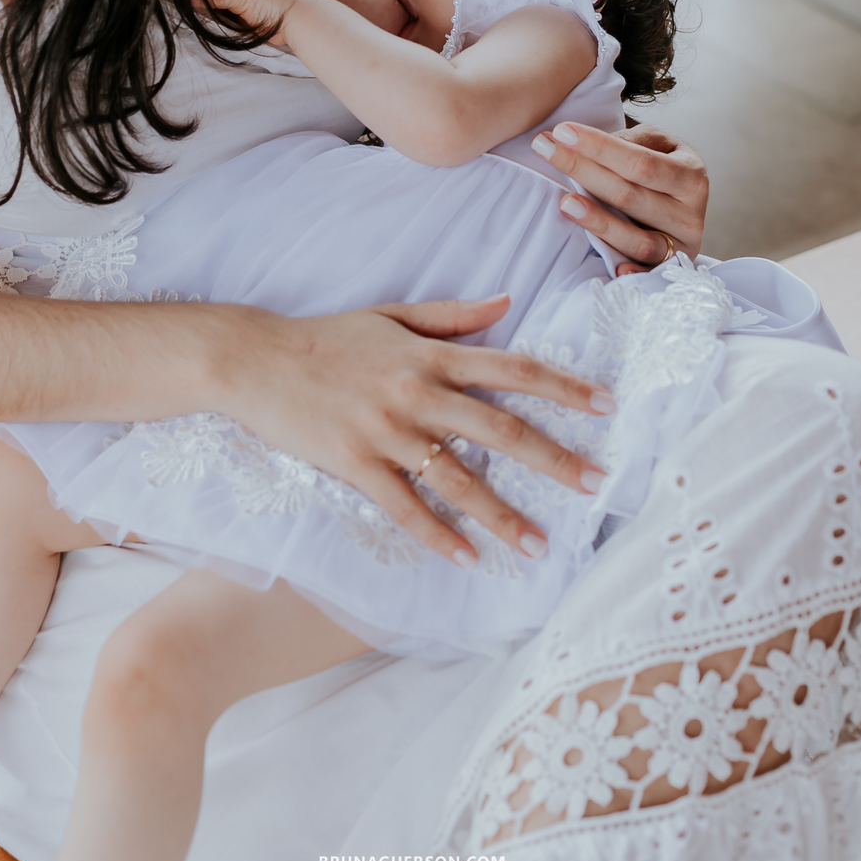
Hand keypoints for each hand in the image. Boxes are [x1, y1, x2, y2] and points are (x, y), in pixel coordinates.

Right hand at [210, 296, 614, 568]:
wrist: (254, 359)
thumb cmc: (326, 336)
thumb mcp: (392, 314)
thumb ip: (453, 316)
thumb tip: (508, 302)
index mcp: (430, 355)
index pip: (513, 369)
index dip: (564, 386)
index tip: (606, 405)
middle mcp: (416, 393)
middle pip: (501, 429)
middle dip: (554, 458)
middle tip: (596, 484)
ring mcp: (386, 433)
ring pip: (459, 480)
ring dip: (503, 515)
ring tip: (539, 545)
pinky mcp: (354, 466)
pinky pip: (405, 507)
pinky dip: (437, 534)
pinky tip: (467, 558)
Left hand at [532, 121, 707, 265]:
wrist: (684, 205)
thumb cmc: (661, 166)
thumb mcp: (657, 144)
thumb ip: (631, 142)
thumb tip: (594, 144)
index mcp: (691, 175)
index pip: (640, 162)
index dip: (600, 148)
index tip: (562, 131)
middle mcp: (691, 214)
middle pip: (629, 196)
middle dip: (583, 171)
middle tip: (543, 149)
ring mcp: (681, 246)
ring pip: (636, 239)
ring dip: (597, 222)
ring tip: (564, 202)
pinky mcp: (668, 270)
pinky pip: (647, 274)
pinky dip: (631, 272)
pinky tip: (612, 268)